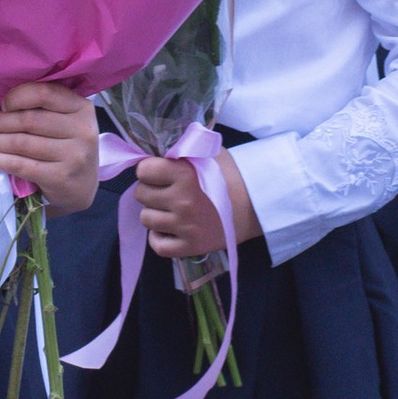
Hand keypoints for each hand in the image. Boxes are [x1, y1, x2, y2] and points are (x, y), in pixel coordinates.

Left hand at [0, 82, 100, 215]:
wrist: (81, 186)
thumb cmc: (64, 147)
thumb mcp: (60, 122)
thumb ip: (32, 110)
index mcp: (82, 108)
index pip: (43, 93)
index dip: (16, 97)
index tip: (5, 107)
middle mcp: (82, 130)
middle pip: (29, 119)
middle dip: (2, 122)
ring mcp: (74, 155)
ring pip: (22, 142)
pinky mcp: (61, 177)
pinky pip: (21, 165)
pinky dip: (2, 160)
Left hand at [133, 147, 258, 261]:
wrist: (255, 204)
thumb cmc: (229, 175)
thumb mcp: (206, 153)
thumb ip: (179, 152)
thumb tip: (152, 153)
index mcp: (185, 174)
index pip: (144, 170)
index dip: (150, 170)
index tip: (160, 172)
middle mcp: (183, 201)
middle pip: (142, 194)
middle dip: (152, 190)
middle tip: (168, 190)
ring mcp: (186, 226)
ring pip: (146, 219)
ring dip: (156, 213)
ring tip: (172, 209)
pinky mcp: (191, 247)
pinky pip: (157, 245)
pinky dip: (160, 237)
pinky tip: (172, 228)